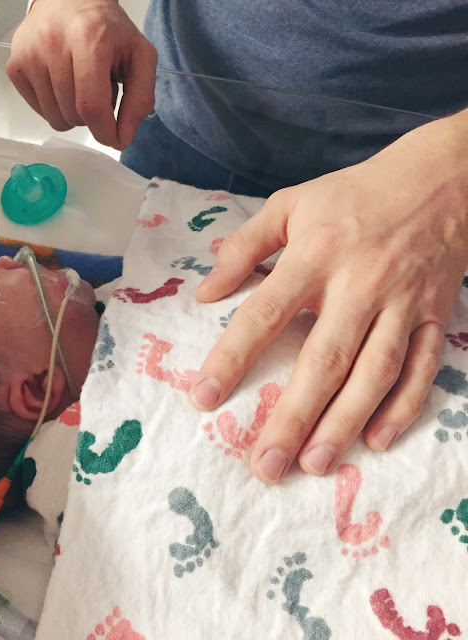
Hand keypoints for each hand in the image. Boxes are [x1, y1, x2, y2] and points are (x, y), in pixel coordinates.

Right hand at [6, 0, 156, 149]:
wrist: (69, 0)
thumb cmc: (106, 30)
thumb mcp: (140, 56)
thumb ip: (141, 99)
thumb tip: (123, 137)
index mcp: (87, 38)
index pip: (91, 106)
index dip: (105, 132)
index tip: (115, 138)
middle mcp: (52, 43)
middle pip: (74, 116)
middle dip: (92, 117)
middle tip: (98, 90)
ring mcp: (28, 55)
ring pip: (55, 119)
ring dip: (73, 113)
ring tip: (80, 85)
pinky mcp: (15, 66)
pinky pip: (40, 111)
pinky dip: (55, 106)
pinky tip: (63, 84)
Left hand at [191, 111, 467, 482]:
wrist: (442, 180)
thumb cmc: (353, 196)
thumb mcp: (290, 205)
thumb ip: (244, 247)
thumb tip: (205, 293)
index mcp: (314, 255)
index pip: (263, 315)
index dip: (231, 359)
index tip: (203, 399)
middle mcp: (359, 285)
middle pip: (323, 360)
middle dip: (293, 417)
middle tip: (266, 466)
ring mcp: (402, 304)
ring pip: (374, 374)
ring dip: (344, 423)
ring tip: (314, 465)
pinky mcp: (434, 316)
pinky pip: (420, 369)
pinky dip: (402, 407)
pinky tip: (377, 441)